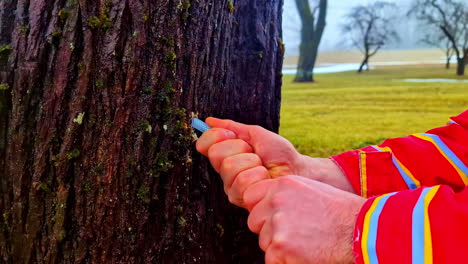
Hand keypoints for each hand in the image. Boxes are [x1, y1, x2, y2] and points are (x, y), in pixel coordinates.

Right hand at [195, 118, 354, 206]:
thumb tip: (209, 121)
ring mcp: (231, 186)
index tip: (232, 135)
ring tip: (263, 167)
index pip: (205, 144)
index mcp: (226, 155)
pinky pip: (242, 180)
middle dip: (241, 149)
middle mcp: (225, 171)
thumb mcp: (256, 134)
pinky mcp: (240, 198)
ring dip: (252, 163)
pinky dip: (259, 175)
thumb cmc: (280, 154)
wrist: (297, 170)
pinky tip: (265, 179)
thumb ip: (233, 127)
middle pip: (217, 154)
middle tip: (256, 154)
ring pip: (230, 167)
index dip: (217, 136)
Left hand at [244, 175, 364, 263]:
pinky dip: (286, 262)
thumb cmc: (342, 214)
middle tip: (295, 236)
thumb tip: (267, 209)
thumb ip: (286, 197)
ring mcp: (277, 224)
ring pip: (264, 242)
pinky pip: (271, 259)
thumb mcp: (311, 191)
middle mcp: (276, 201)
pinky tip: (305, 255)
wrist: (362, 230)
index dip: (262, 210)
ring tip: (306, 244)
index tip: (273, 218)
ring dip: (279, 248)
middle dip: (269, 230)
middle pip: (255, 221)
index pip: (252, 196)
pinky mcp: (280, 247)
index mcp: (283, 184)